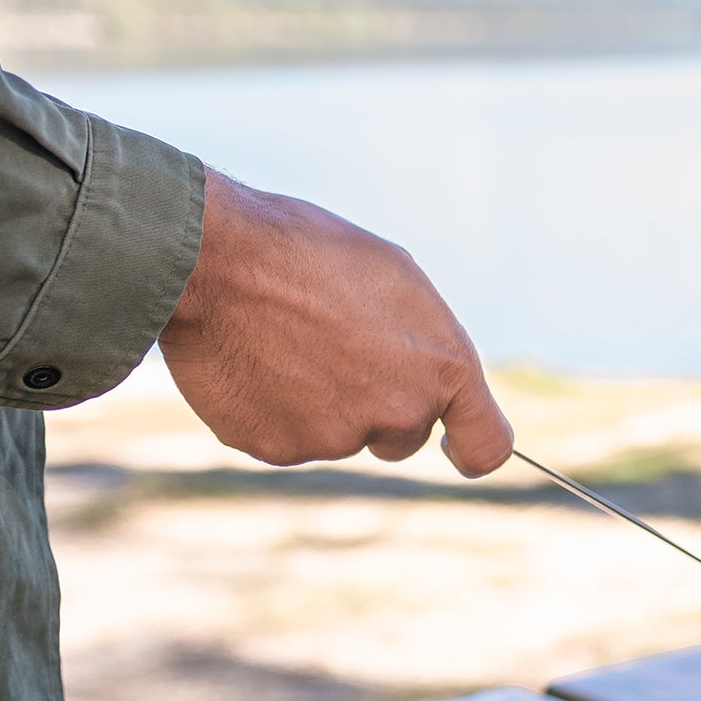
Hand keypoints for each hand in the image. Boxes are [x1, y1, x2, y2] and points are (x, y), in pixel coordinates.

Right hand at [158, 171, 514, 476]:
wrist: (213, 259)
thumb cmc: (307, 251)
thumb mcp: (394, 279)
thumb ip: (423, 342)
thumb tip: (423, 375)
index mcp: (444, 369)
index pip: (486, 446)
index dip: (468, 449)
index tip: (453, 447)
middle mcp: (400, 413)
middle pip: (401, 438)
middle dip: (377, 407)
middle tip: (333, 351)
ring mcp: (337, 439)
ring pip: (338, 434)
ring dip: (319, 402)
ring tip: (282, 340)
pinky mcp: (277, 448)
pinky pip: (284, 436)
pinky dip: (270, 409)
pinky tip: (251, 360)